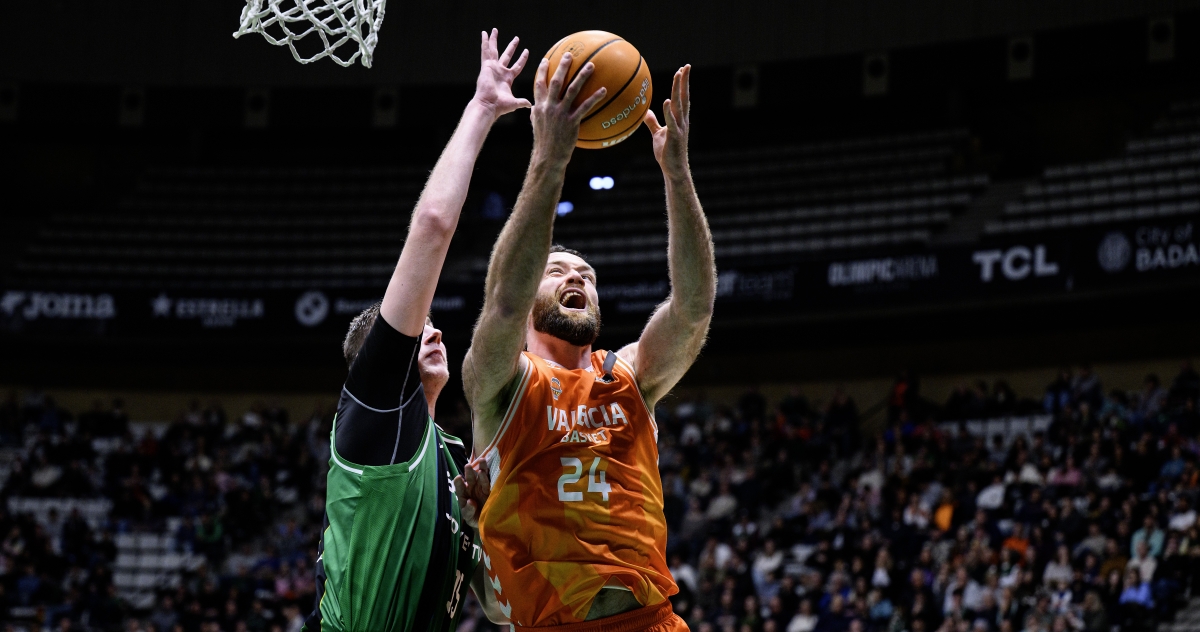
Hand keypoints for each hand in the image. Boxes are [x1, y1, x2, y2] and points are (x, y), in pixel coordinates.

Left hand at [454, 455, 490, 528]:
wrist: (485, 522)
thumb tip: (470, 502)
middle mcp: (471, 488)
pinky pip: (489, 482)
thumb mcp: (468, 516)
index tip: (459, 478)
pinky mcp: (490, 490)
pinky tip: (487, 471)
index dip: (458, 482)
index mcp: (463, 493)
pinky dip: (488, 476)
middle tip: (468, 466)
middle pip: (470, 478)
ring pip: (480, 476)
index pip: (459, 486)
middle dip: (469, 472)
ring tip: (482, 461)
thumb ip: (468, 510)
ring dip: (481, 469)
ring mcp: (481, 488)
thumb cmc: (473, 517)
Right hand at [473, 28, 530, 118]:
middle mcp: (499, 72)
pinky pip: (485, 51)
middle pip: (506, 56)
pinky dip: (484, 42)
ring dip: (494, 40)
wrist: (488, 105)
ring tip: (494, 30)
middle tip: (516, 38)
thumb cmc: (499, 106)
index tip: (526, 51)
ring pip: (493, 51)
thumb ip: (521, 102)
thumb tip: (529, 105)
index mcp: (507, 79)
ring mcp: (492, 68)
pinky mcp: (486, 66)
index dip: (522, 59)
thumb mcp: (514, 103)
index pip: (517, 66)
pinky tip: (484, 33)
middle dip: (511, 47)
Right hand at [531, 52, 606, 166]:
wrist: (548, 157)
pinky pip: (585, 106)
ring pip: (572, 90)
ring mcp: (560, 114)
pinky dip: (594, 97)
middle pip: (555, 82)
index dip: (542, 71)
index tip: (546, 59)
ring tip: (591, 65)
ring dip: (582, 76)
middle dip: (562, 66)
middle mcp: (548, 107)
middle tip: (570, 55)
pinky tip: (603, 90)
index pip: (539, 84)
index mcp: (539, 107)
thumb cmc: (544, 143)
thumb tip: (535, 106)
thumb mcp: (536, 125)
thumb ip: (537, 113)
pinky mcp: (571, 122)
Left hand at [644, 65, 691, 179]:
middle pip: (684, 97)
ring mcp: (679, 127)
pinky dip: (669, 111)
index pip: (682, 98)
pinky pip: (671, 121)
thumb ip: (653, 122)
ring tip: (678, 75)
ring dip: (678, 89)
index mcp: (679, 119)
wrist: (673, 170)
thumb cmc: (667, 153)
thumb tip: (645, 112)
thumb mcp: (658, 134)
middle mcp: (682, 121)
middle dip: (685, 81)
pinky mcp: (674, 136)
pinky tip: (666, 100)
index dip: (683, 84)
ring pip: (680, 105)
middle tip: (686, 66)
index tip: (683, 70)